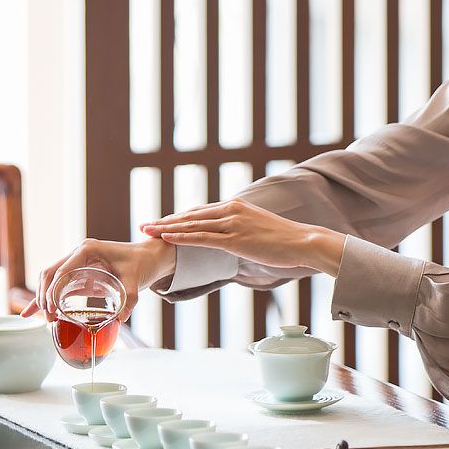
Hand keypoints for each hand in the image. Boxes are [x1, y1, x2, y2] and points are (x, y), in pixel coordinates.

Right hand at [22, 237, 175, 322]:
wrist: (147, 258)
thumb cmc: (141, 264)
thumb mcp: (135, 280)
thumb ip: (129, 298)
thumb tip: (121, 319)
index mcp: (88, 250)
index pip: (63, 270)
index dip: (53, 290)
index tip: (51, 309)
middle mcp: (78, 254)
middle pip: (50, 273)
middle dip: (44, 296)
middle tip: (49, 318)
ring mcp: (77, 263)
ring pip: (50, 278)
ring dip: (42, 297)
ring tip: (41, 317)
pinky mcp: (79, 273)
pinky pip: (58, 284)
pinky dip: (46, 297)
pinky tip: (33, 311)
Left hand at [139, 199, 344, 276]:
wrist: (303, 241)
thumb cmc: (284, 240)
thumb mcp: (259, 229)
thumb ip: (242, 230)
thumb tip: (234, 240)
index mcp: (236, 206)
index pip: (199, 211)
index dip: (178, 217)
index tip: (161, 222)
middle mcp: (231, 210)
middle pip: (190, 215)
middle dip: (165, 221)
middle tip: (144, 225)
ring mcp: (232, 223)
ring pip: (192, 225)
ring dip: (167, 228)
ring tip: (148, 232)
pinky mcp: (235, 238)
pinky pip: (203, 237)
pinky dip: (182, 237)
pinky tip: (168, 238)